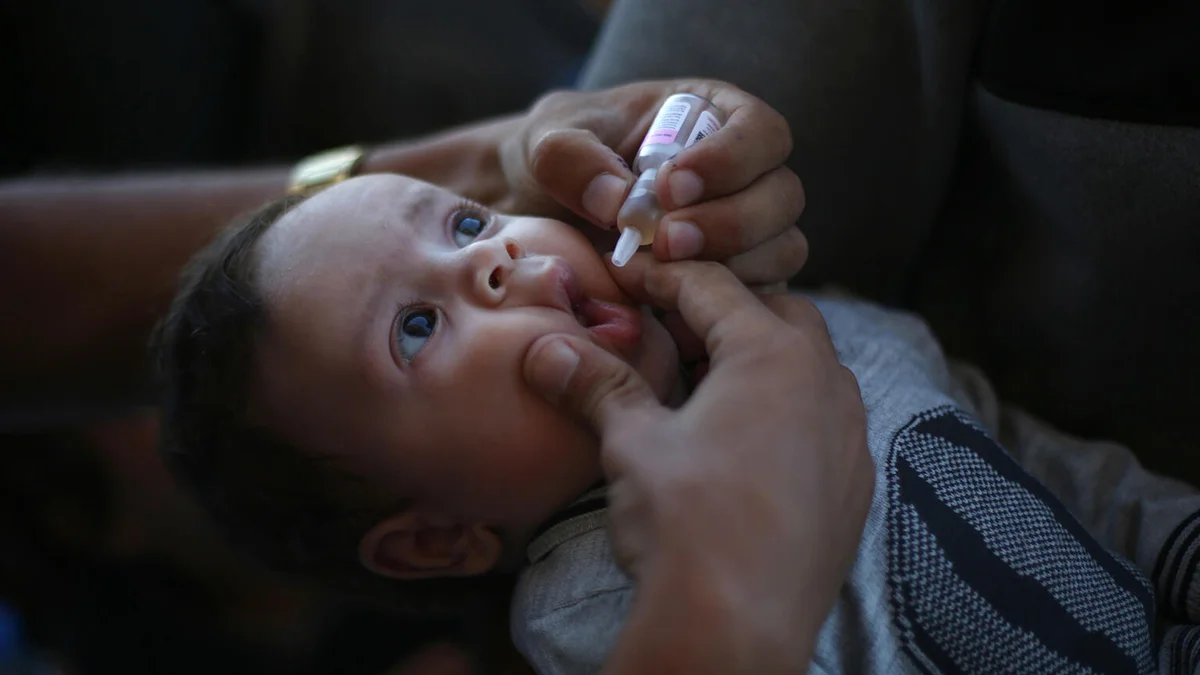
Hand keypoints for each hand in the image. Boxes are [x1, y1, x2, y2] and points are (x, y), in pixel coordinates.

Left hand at [497, 80, 807, 284]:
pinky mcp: (738, 282)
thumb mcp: (549, 143)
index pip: (761, 131)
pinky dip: (720, 307)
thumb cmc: (559, 161)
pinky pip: (757, 299)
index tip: (671, 187)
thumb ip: (573, 160)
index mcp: (716, 117)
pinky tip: (667, 310)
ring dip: (729, 267)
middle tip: (666, 242)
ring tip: (657, 276)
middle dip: (731, 222)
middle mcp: (746, 174)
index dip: (731, 158)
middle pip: (782, 195)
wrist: (543, 215)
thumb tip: (617, 201)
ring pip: (781, 250)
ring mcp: (749, 232)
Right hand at [522, 255, 872, 671]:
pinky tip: (746, 444)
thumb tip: (548, 349)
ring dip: (762, 361)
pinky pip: (826, 422)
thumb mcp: (633, 442)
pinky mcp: (855, 484)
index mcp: (772, 354)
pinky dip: (788, 412)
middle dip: (724, 312)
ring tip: (707, 387)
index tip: (630, 278)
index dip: (663, 277)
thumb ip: (597, 384)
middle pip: (775, 314)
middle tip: (671, 333)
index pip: (713, 287)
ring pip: (810, 367)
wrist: (737, 626)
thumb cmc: (686, 523)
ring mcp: (850, 435)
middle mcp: (826, 383)